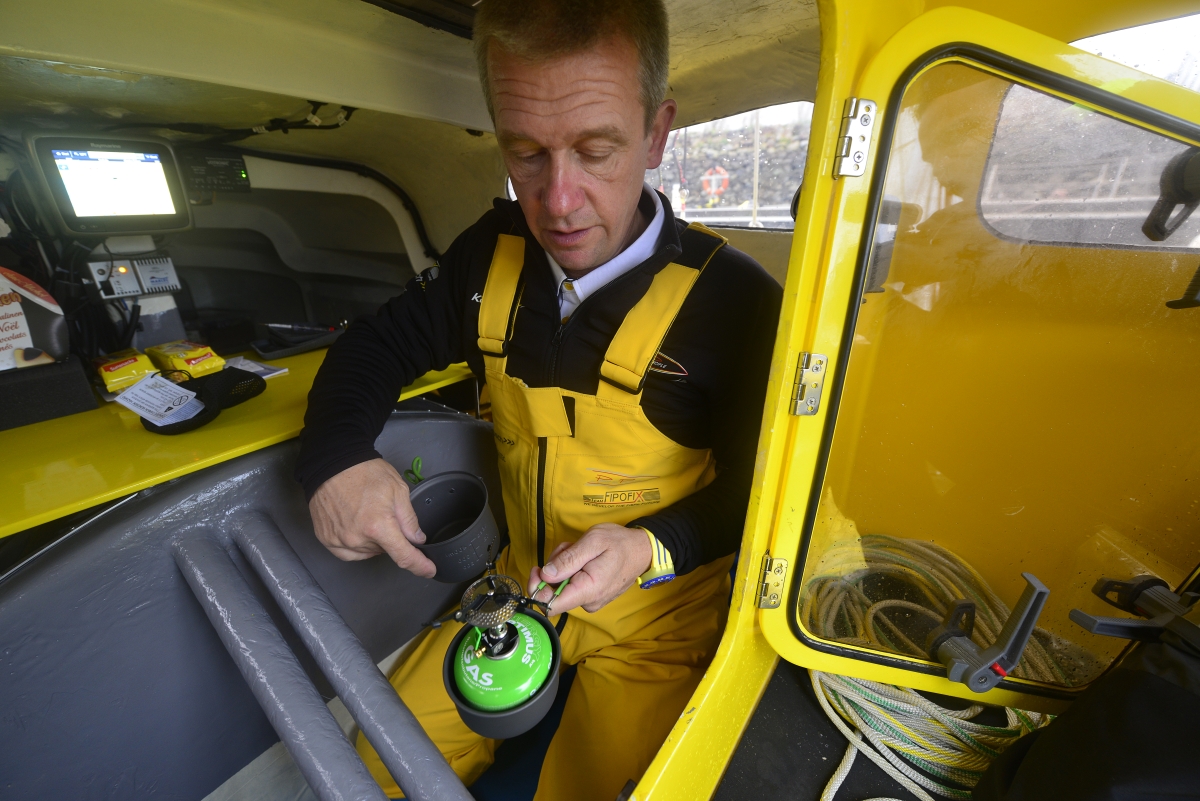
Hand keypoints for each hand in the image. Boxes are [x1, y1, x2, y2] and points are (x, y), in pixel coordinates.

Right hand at [308, 458, 436, 577]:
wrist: (332, 463)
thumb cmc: (365, 472)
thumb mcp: (398, 490)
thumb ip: (409, 519)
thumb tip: (417, 539)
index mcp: (378, 526)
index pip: (404, 556)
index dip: (420, 566)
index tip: (428, 570)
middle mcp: (357, 539)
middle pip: (385, 551)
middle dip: (391, 538)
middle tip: (385, 515)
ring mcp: (339, 540)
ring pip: (367, 553)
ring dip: (373, 542)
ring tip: (368, 516)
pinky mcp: (326, 539)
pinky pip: (348, 553)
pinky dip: (356, 545)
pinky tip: (356, 526)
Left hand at [526, 523, 651, 613]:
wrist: (643, 550)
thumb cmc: (620, 543)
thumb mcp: (593, 541)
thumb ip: (568, 559)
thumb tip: (545, 574)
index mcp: (588, 590)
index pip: (551, 606)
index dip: (537, 590)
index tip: (538, 570)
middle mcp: (588, 602)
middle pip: (554, 593)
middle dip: (554, 569)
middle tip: (568, 549)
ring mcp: (590, 600)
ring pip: (562, 587)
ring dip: (563, 566)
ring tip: (579, 550)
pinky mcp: (591, 596)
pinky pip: (572, 585)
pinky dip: (571, 570)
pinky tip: (582, 557)